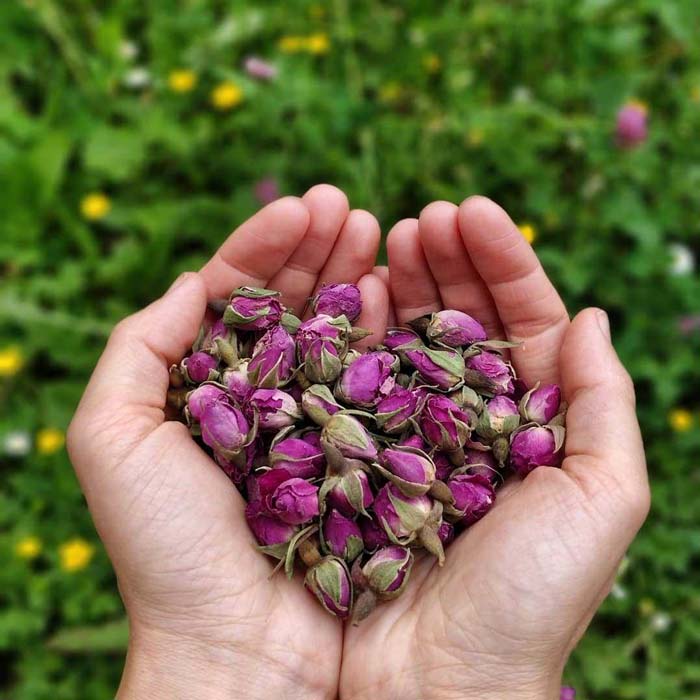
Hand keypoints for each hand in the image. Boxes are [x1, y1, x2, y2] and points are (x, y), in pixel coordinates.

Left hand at [67, 186, 388, 699]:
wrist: (240, 648)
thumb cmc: (167, 548)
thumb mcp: (114, 436)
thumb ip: (137, 347)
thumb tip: (190, 282)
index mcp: (211, 385)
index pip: (238, 296)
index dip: (265, 247)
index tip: (302, 207)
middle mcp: (270, 397)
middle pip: (295, 304)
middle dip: (318, 248)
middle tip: (346, 207)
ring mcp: (323, 421)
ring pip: (340, 331)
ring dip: (356, 275)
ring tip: (376, 229)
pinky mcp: (367, 451)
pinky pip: (379, 379)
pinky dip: (387, 331)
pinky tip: (396, 290)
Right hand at [340, 198, 649, 699]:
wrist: (436, 681)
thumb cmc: (529, 597)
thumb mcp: (601, 499)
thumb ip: (605, 405)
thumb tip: (594, 315)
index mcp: (534, 422)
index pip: (524, 321)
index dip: (502, 262)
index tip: (471, 210)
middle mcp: (473, 420)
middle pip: (463, 319)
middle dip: (448, 262)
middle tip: (425, 216)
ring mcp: (411, 432)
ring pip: (409, 338)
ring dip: (404, 283)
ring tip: (391, 236)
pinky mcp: (360, 452)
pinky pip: (361, 378)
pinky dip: (359, 331)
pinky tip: (355, 289)